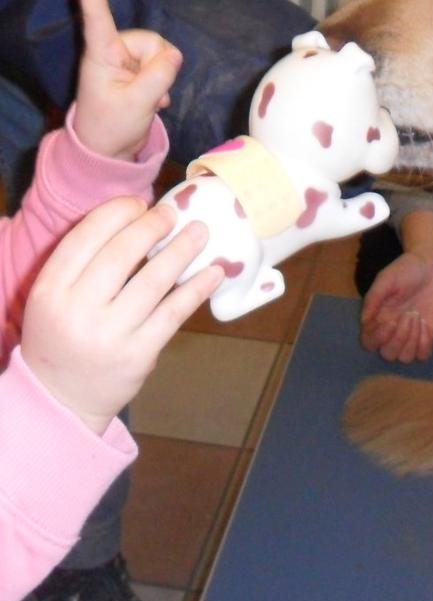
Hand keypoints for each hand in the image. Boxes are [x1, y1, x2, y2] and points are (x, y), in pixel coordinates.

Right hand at [20, 197, 223, 433]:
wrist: (61, 397)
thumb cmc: (63, 335)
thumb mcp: (54, 297)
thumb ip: (82, 264)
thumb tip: (133, 220)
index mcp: (51, 289)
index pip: (85, 238)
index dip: (116, 214)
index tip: (139, 203)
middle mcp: (77, 310)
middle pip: (120, 255)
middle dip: (151, 227)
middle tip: (172, 214)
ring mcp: (110, 334)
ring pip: (153, 281)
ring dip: (182, 251)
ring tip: (200, 232)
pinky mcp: (139, 353)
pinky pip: (174, 313)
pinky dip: (197, 289)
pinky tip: (213, 272)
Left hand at [73, 0, 182, 159]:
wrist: (108, 151)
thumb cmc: (112, 127)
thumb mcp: (138, 104)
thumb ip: (158, 76)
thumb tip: (174, 54)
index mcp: (102, 55)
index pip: (97, 17)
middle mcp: (112, 51)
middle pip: (150, 39)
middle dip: (158, 63)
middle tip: (149, 93)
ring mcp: (126, 61)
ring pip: (160, 52)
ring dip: (161, 76)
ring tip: (149, 99)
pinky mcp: (138, 71)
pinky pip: (163, 64)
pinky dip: (162, 83)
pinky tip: (153, 101)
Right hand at [360, 225, 432, 362]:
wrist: (432, 264)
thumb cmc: (406, 269)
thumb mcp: (386, 279)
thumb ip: (373, 299)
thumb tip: (364, 321)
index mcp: (378, 318)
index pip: (369, 342)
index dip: (378, 337)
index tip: (391, 319)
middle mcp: (393, 330)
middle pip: (387, 354)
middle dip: (398, 339)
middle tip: (408, 315)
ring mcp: (411, 334)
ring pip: (405, 358)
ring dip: (411, 342)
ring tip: (417, 318)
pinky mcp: (428, 334)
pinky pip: (423, 354)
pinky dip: (424, 345)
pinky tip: (426, 326)